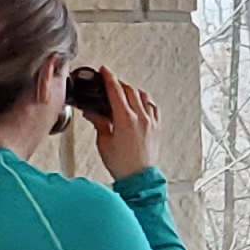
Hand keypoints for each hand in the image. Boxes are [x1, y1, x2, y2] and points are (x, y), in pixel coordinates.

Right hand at [87, 66, 158, 180]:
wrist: (139, 179)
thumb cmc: (122, 164)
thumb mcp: (104, 142)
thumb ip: (99, 123)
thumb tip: (92, 113)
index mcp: (125, 119)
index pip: (116, 91)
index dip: (109, 78)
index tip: (104, 70)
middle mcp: (141, 117)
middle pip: (130, 90)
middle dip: (119, 84)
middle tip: (110, 83)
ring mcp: (151, 121)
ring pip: (143, 96)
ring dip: (132, 91)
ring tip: (124, 93)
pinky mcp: (156, 127)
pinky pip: (153, 107)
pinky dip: (145, 101)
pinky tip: (140, 104)